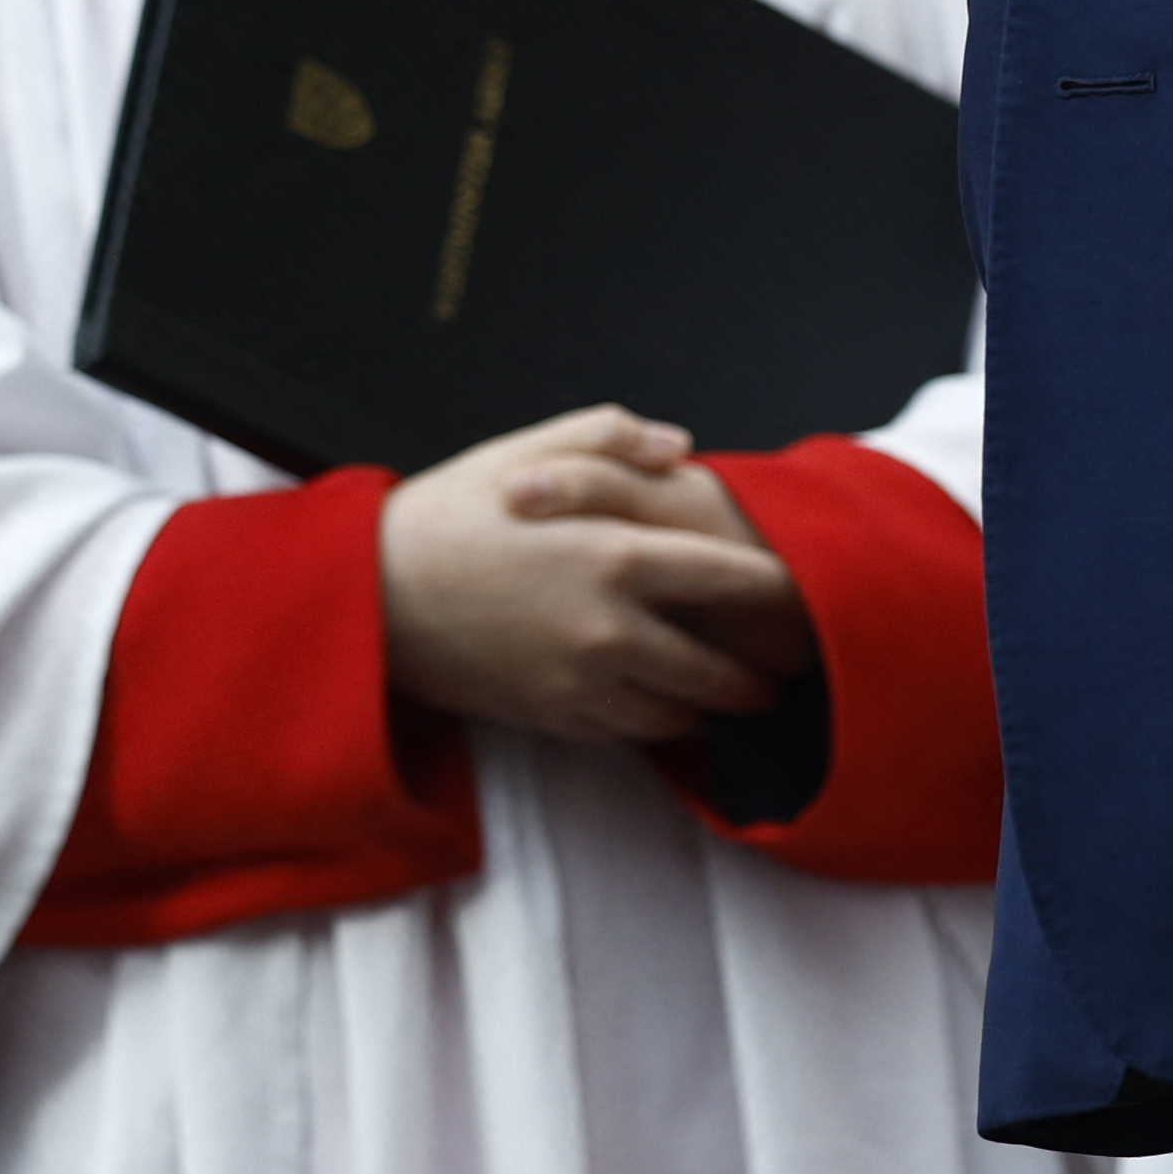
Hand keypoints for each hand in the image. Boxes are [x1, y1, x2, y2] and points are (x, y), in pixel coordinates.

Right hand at [378, 406, 808, 740]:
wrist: (369, 598)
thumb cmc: (450, 514)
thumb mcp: (528, 450)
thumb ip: (614, 437)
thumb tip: (681, 446)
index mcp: (614, 555)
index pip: (732, 582)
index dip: (781, 591)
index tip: (803, 593)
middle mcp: (608, 631)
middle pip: (722, 670)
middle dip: (763, 670)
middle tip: (786, 662)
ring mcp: (581, 685)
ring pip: (683, 713)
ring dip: (716, 703)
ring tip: (736, 687)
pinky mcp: (553, 720)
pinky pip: (633, 736)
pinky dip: (663, 723)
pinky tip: (672, 703)